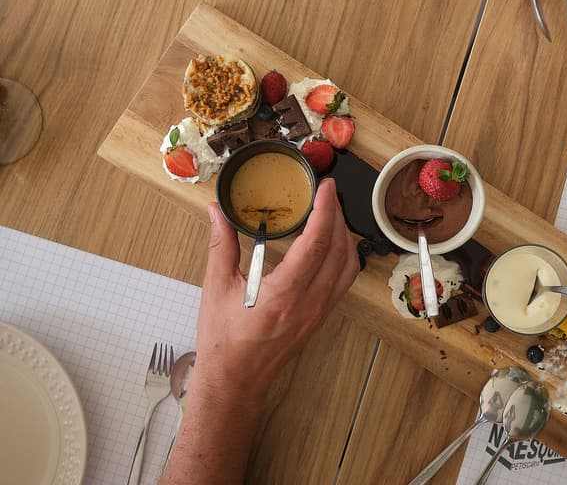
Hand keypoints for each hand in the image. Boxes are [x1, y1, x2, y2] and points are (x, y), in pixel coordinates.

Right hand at [194, 178, 358, 401]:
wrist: (235, 380)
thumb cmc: (224, 340)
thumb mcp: (216, 288)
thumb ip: (221, 246)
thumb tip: (218, 212)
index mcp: (284, 293)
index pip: (316, 243)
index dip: (325, 210)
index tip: (325, 187)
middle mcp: (310, 302)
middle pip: (340, 250)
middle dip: (338, 216)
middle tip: (327, 193)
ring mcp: (320, 311)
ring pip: (348, 266)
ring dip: (345, 236)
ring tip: (332, 213)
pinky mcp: (321, 316)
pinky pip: (344, 281)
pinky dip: (344, 256)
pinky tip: (332, 244)